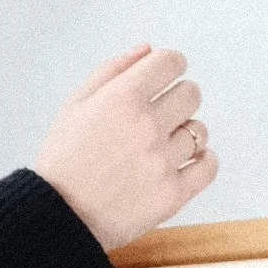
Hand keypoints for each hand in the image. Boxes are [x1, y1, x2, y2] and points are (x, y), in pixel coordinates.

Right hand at [35, 45, 217, 251]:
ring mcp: (162, 161)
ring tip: (164, 145)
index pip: (170, 62)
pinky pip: (208, 167)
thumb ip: (112, 71)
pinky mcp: (172, 194)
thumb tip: (147, 50)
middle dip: (180, 98)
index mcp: (122, 98)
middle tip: (165, 113)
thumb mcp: (76, 105)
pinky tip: (191, 161)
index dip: (171, 65)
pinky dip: (205, 161)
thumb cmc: (64, 162)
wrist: (59, 216)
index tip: (168, 75)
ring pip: (200, 131)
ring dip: (187, 133)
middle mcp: (147, 126)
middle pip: (191, 94)